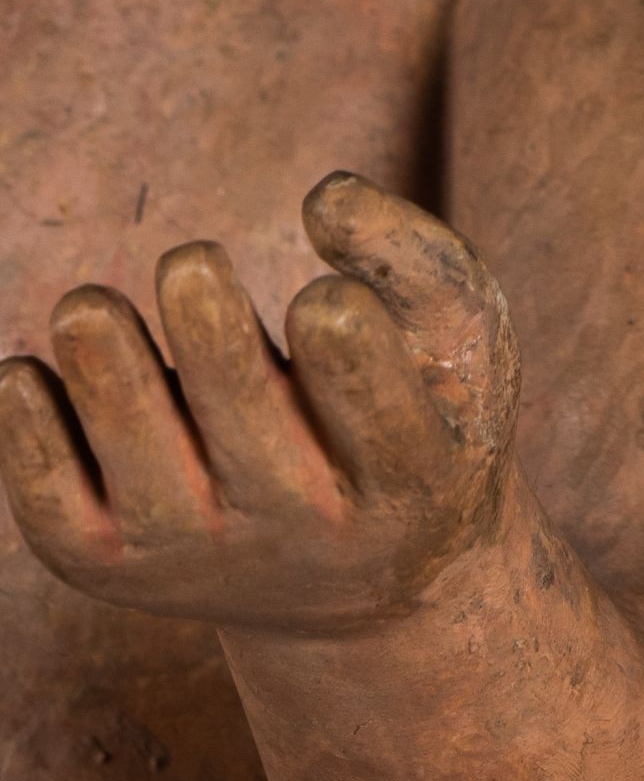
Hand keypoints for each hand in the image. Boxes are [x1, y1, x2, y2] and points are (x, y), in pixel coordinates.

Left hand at [0, 173, 523, 637]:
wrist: (365, 584)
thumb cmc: (424, 413)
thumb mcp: (463, 338)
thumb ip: (414, 256)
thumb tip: (323, 196)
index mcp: (408, 478)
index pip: (373, 409)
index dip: (340, 346)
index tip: (320, 300)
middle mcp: (304, 528)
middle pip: (243, 420)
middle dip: (205, 334)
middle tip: (190, 265)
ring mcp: (205, 553)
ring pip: (140, 462)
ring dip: (104, 373)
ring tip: (85, 308)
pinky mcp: (121, 569)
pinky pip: (58, 512)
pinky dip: (30, 441)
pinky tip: (24, 372)